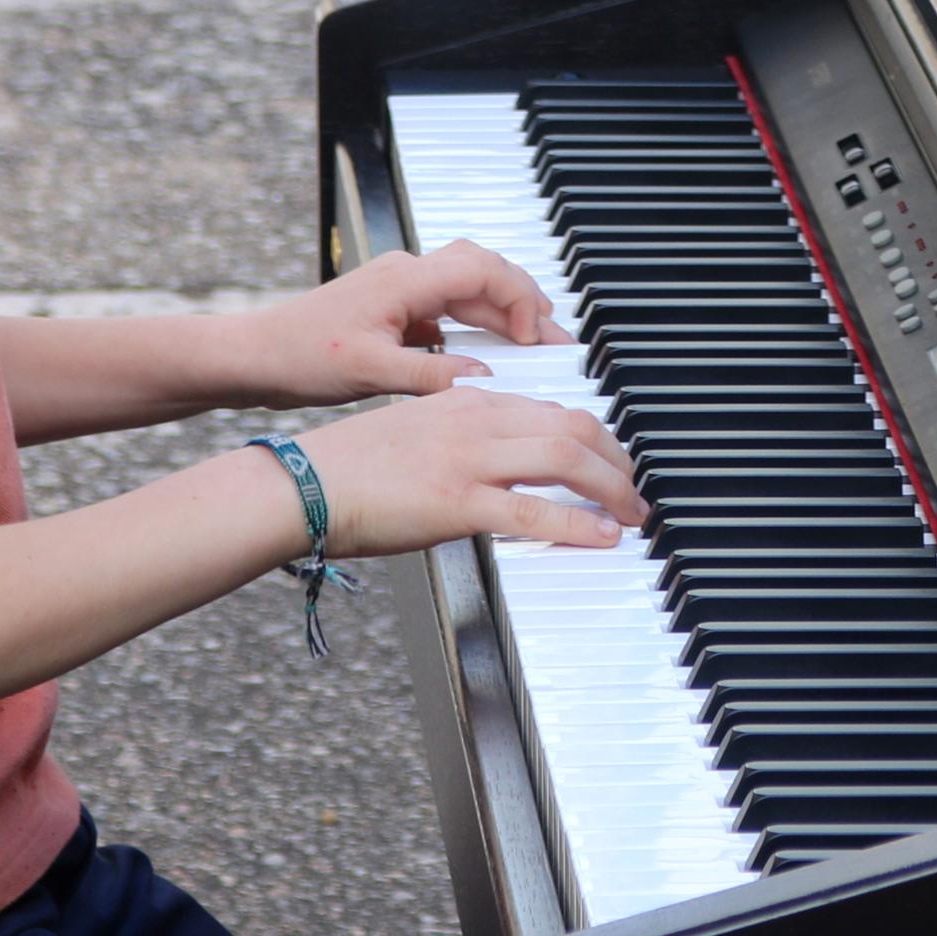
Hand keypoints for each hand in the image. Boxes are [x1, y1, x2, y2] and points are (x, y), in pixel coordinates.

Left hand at [228, 246, 564, 408]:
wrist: (254, 357)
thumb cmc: (299, 357)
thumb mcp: (369, 372)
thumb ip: (431, 374)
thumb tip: (483, 378)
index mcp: (404, 280)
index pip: (483, 270)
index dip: (519, 299)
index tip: (536, 337)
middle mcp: (406, 275)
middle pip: (484, 271)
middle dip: (524, 301)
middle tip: (555, 338)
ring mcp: (400, 290)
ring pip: (468, 289)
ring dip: (502, 314)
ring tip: (535, 346)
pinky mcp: (394, 310)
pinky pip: (448, 309)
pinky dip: (475, 328)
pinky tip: (487, 356)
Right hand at [288, 385, 646, 558]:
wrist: (303, 484)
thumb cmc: (348, 467)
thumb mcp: (413, 431)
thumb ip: (459, 438)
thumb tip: (495, 466)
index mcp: (465, 399)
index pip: (549, 408)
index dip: (590, 436)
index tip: (608, 458)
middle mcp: (475, 420)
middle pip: (572, 425)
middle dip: (616, 458)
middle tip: (633, 488)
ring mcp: (468, 459)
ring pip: (565, 459)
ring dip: (611, 488)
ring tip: (631, 513)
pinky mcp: (457, 502)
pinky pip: (535, 512)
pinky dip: (579, 524)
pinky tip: (602, 536)